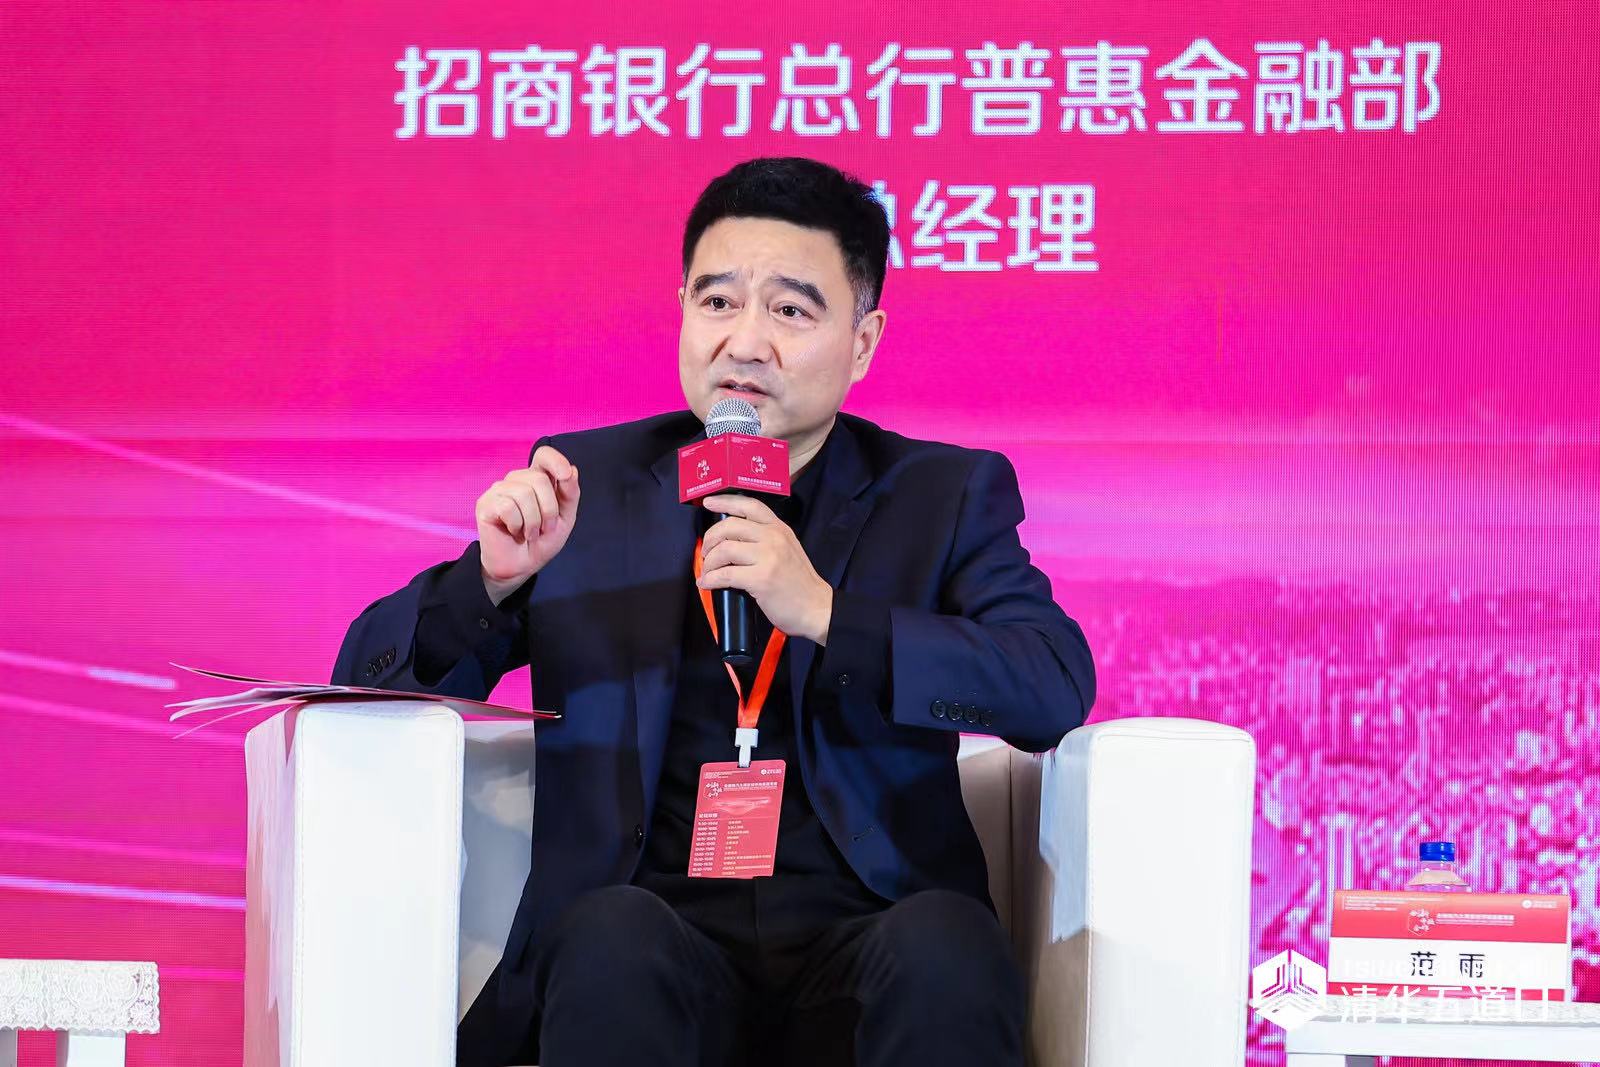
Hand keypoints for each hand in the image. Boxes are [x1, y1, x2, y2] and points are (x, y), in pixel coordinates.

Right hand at [474, 445, 580, 598]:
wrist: (521, 566)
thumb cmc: (541, 540)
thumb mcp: (565, 518)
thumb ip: (570, 494)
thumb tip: (572, 469)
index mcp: (537, 479)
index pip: (544, 455)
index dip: (556, 460)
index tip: (566, 475)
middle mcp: (517, 480)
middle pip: (539, 478)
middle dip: (549, 509)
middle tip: (545, 528)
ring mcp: (499, 490)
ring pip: (523, 492)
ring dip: (533, 521)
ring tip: (530, 533)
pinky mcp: (485, 504)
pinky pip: (507, 506)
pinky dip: (517, 525)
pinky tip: (514, 532)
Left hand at [696, 494, 832, 643]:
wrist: (816, 608)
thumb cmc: (799, 583)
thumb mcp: (787, 549)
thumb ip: (765, 539)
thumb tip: (731, 538)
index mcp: (779, 528)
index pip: (749, 505)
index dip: (725, 501)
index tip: (709, 503)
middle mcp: (774, 538)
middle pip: (730, 526)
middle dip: (710, 539)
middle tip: (706, 553)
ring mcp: (768, 557)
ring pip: (724, 549)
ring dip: (709, 562)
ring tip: (708, 571)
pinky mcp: (761, 579)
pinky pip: (725, 574)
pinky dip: (711, 579)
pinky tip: (707, 583)